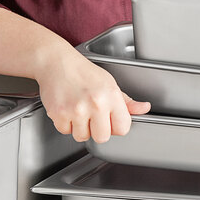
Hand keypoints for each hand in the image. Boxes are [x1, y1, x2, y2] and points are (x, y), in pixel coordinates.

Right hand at [34, 44, 149, 142]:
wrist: (56, 61)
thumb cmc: (83, 72)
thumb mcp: (110, 83)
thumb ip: (127, 101)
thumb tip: (144, 108)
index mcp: (111, 96)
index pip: (122, 128)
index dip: (116, 127)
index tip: (111, 121)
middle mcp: (96, 103)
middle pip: (102, 137)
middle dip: (97, 131)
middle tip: (92, 117)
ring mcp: (77, 109)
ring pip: (82, 137)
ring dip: (80, 128)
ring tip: (78, 111)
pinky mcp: (59, 113)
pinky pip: (65, 131)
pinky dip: (65, 124)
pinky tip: (67, 109)